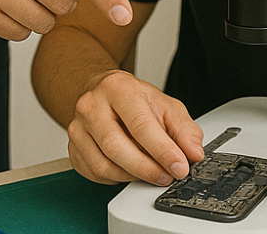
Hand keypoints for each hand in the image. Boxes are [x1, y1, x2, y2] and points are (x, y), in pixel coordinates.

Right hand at [68, 70, 204, 185]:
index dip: (162, 150)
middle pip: (117, 147)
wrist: (104, 93)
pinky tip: (129, 170)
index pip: (140, 124)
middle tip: (167, 176)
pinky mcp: (73, 148)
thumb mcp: (165, 105)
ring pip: (103, 165)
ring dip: (132, 176)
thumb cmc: (134, 99)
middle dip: (147, 168)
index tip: (179, 167)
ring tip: (151, 173)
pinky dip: (116, 178)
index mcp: (118, 88)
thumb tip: (194, 152)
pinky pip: (94, 174)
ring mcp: (78, 127)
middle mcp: (92, 105)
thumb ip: (183, 128)